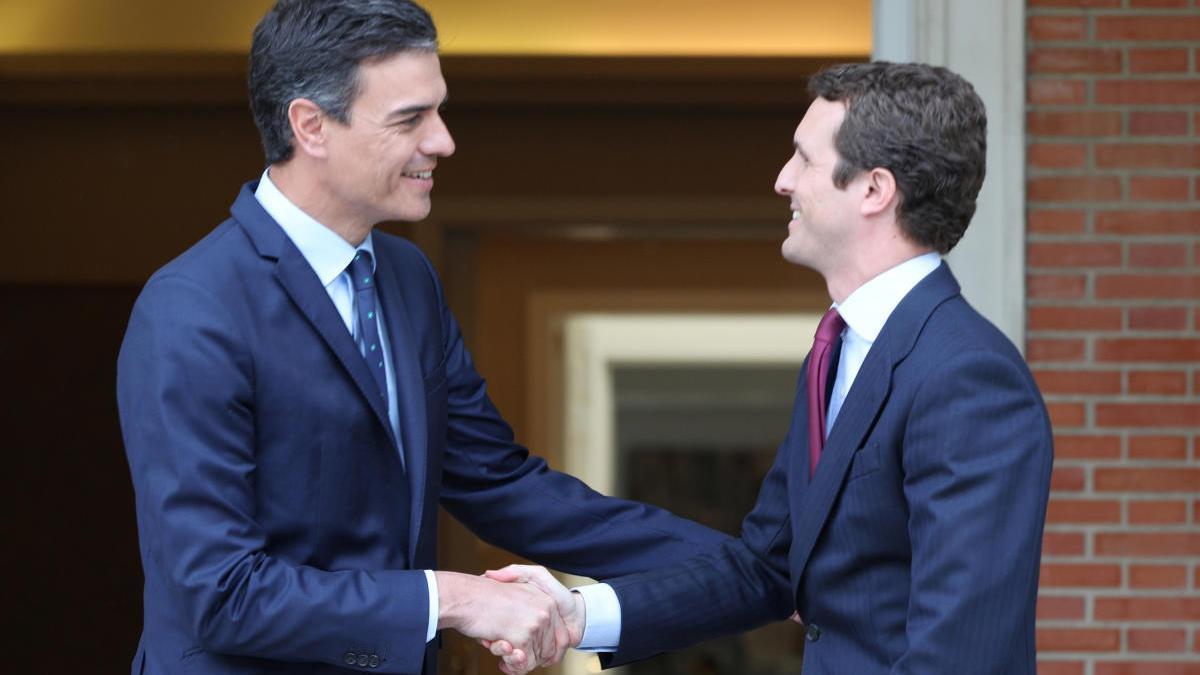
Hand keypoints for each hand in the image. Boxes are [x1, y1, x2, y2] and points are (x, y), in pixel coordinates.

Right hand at [435, 571, 570, 673]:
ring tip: (501, 645)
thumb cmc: (485, 594)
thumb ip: (535, 605)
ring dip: (517, 660)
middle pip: (548, 650)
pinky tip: (499, 648)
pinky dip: (511, 664)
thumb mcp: (518, 587)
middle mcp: (546, 610)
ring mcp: (536, 624)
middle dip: (528, 655)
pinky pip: (523, 663)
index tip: (529, 652)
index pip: (561, 636)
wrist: (465, 596)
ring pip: (536, 659)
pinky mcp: (523, 636)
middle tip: (509, 648)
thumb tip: (543, 638)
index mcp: (548, 600)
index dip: (545, 650)